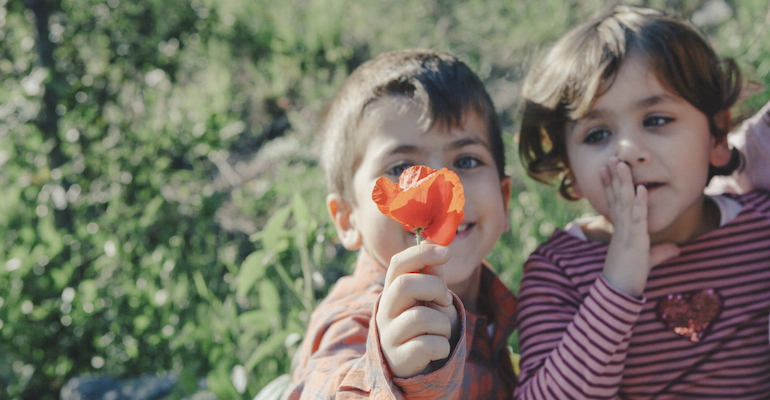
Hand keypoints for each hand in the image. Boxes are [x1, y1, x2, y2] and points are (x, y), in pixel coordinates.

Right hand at [376, 244, 459, 377]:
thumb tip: (436, 248)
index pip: (397, 263)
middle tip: (444, 300)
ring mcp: (389, 335)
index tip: (446, 252)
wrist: (420, 368)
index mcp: (392, 291)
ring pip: (421, 318)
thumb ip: (433, 278)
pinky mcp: (399, 358)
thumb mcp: (433, 301)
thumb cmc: (428, 329)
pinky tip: (437, 351)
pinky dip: (443, 347)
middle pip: (404, 285)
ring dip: (442, 324)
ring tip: (440, 332)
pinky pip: (429, 345)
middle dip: (434, 287)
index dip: (420, 253)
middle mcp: (385, 311)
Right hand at [601, 157, 678, 296]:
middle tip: (610, 158)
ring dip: (623, 182)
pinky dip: (640, 203)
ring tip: (621, 164)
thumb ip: (660, 253)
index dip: (611, 185)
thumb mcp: (648, 261)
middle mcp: (621, 228)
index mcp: (621, 231)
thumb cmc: (629, 278)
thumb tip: (676, 248)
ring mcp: (626, 233)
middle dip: (613, 177)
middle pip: (617, 197)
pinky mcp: (635, 241)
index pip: (615, 203)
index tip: (607, 170)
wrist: (619, 292)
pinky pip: (637, 218)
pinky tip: (641, 189)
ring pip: (624, 202)